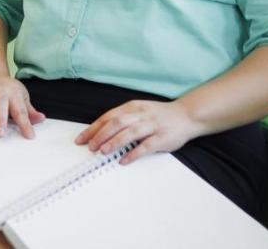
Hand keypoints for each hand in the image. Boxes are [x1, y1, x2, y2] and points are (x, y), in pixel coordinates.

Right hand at [0, 75, 44, 138]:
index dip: (25, 122)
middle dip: (0, 118)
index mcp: (13, 90)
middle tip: (0, 134)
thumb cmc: (7, 90)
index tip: (29, 136)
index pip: (20, 108)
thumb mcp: (20, 97)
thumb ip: (29, 111)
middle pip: (0, 100)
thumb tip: (41, 119)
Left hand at [74, 100, 201, 164]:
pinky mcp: (162, 137)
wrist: (186, 115)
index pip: (108, 117)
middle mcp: (140, 114)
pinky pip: (146, 146)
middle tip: (89, 146)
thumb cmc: (158, 115)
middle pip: (116, 123)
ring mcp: (152, 125)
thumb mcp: (139, 111)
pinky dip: (134, 153)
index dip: (93, 128)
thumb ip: (122, 119)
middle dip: (101, 135)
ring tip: (103, 151)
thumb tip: (99, 133)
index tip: (81, 139)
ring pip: (130, 132)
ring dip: (115, 142)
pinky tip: (124, 160)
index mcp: (132, 107)